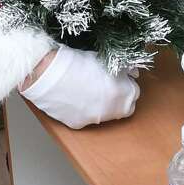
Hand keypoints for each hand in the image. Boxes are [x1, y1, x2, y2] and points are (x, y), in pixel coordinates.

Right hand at [19, 46, 139, 128]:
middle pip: (124, 108)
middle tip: (107, 85)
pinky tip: (76, 97)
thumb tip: (132, 73)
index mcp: (122, 93)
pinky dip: (84, 109)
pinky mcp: (78, 124)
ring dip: (102, 104)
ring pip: (105, 114)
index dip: (126, 83)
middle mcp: (111, 111)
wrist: (49, 73)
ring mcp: (94, 120)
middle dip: (119, 97)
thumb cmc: (76, 62)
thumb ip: (123, 69)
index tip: (119, 78)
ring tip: (89, 89)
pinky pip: (86, 117)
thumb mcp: (105, 60)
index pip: (134, 92)